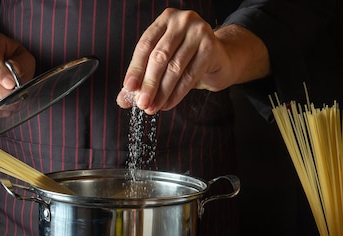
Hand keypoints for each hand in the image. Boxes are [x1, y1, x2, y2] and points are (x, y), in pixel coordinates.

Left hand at [117, 8, 268, 113]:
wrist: (220, 58)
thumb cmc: (187, 59)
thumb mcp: (163, 65)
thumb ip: (142, 79)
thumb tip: (123, 100)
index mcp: (165, 20)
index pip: (145, 45)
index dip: (135, 68)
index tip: (128, 88)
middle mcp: (182, 21)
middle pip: (159, 56)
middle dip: (149, 83)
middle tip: (142, 103)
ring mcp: (199, 32)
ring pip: (175, 67)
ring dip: (162, 92)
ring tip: (153, 107)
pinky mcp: (211, 47)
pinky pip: (190, 75)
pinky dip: (177, 93)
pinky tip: (168, 104)